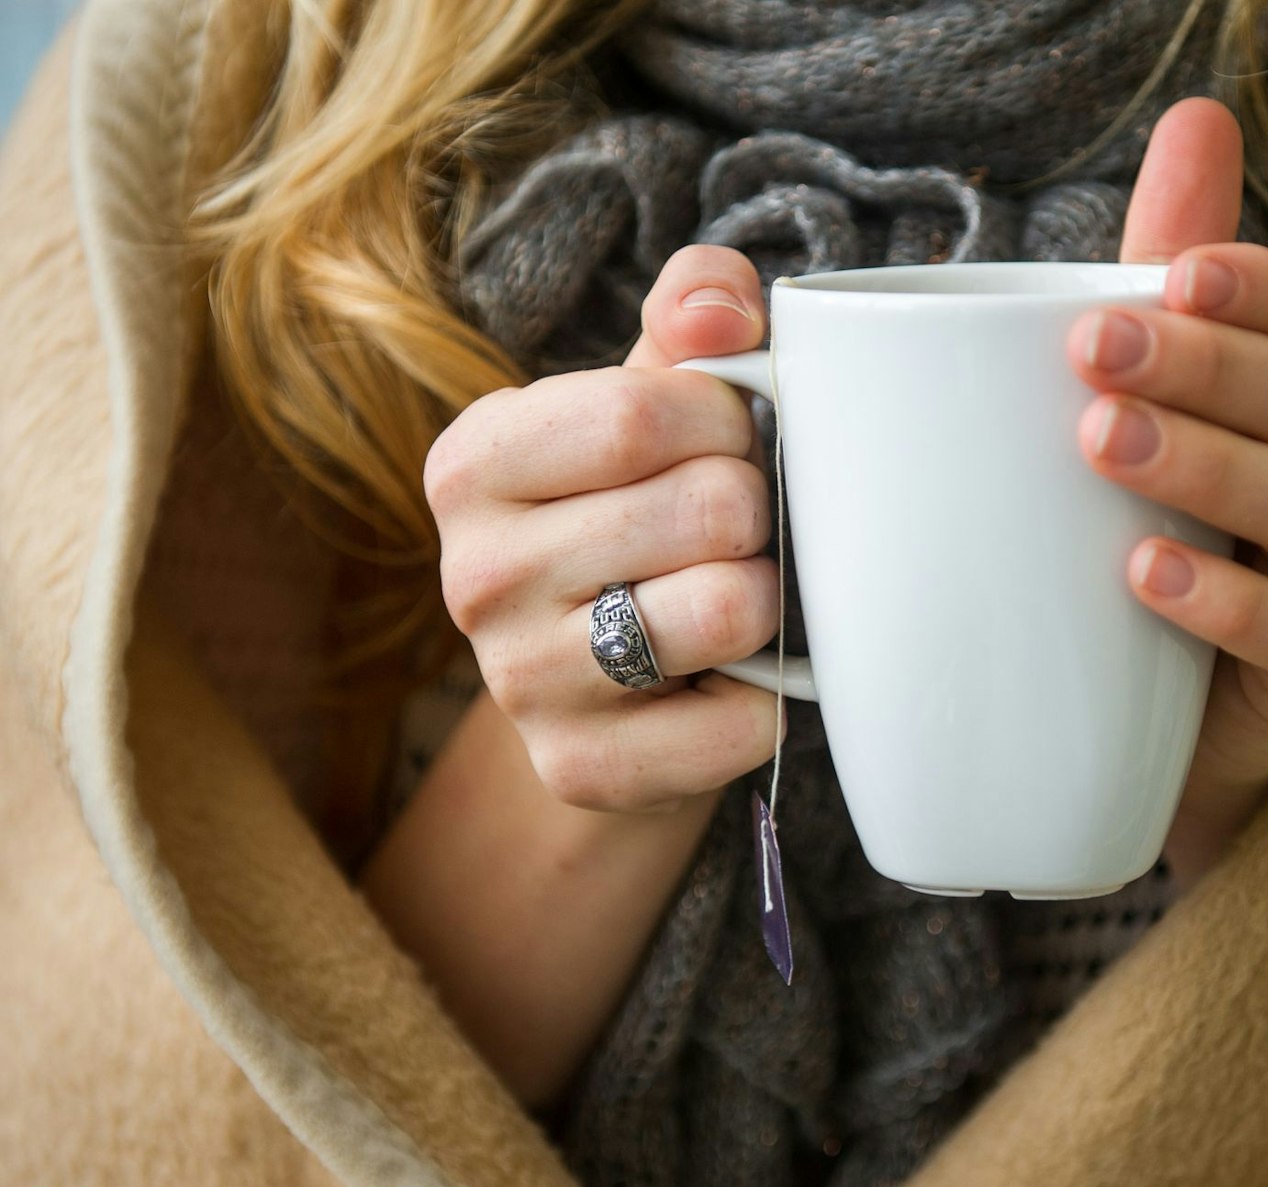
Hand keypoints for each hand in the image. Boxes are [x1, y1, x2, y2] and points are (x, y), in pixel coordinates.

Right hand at [425, 245, 784, 812]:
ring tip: (734, 597)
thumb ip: (692, 315)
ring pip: (729, 610)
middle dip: (756, 512)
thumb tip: (727, 308)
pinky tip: (728, 681)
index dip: (729, 420)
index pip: (646, 412)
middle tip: (735, 532)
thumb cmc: (641, 512)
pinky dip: (767, 699)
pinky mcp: (579, 771)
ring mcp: (518, 683)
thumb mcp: (651, 398)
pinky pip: (742, 722)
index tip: (730, 440)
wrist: (609, 691)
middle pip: (705, 508)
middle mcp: (472, 575)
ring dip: (768, 600)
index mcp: (473, 461)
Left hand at [1073, 99, 1267, 887]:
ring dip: (1210, 468)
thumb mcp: (1151, 397)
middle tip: (1094, 351)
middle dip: (1210, 365)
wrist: (1149, 718)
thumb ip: (1170, 274)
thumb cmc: (1154, 529)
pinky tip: (1143, 574)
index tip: (1171, 273)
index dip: (1263, 288)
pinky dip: (1227, 602)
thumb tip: (1200, 114)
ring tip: (1103, 445)